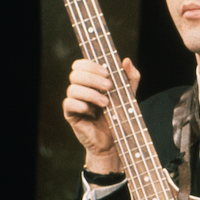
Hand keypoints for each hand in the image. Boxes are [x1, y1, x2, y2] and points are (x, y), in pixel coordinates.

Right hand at [62, 57, 140, 172]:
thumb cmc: (120, 115)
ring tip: (106, 103)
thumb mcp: (129, 94)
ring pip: (72, 89)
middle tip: (109, 87)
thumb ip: (130, 78)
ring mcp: (74, 101)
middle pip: (75, 74)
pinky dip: (81, 105)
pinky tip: (92, 112)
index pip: (80, 64)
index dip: (91, 65)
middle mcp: (80, 89)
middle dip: (93, 78)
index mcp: (91, 81)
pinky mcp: (71, 115)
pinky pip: (68, 104)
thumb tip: (126, 60)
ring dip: (91, 94)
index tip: (107, 72)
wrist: (117, 140)